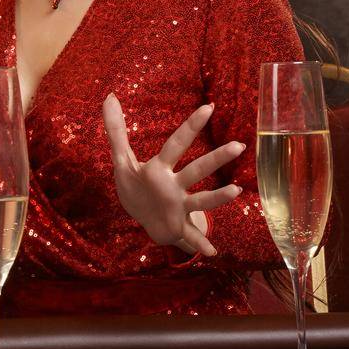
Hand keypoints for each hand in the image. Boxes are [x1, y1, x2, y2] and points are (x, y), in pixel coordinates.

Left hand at [103, 95, 244, 257]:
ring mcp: (179, 205)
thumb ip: (116, 130)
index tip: (208, 107)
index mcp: (160, 167)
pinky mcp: (176, 224)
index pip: (176, 143)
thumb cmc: (137, 185)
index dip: (190, 126)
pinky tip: (211, 252)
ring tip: (235, 191)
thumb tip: (109, 96)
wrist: (144, 218)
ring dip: (217, 197)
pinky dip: (200, 243)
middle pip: (196, 169)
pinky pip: (190, 235)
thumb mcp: (122, 159)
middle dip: (215, 158)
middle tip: (239, 145)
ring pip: (201, 200)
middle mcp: (175, 184)